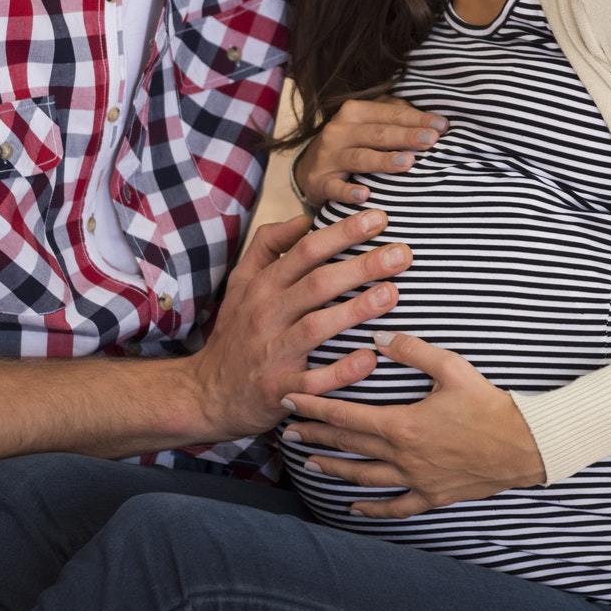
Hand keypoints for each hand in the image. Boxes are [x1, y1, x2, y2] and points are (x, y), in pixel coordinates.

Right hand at [189, 212, 408, 438]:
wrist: (208, 393)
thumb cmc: (237, 332)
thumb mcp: (241, 282)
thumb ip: (268, 245)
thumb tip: (304, 219)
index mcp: (263, 286)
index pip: (306, 251)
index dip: (342, 232)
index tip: (379, 218)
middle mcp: (267, 314)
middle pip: (317, 283)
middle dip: (361, 266)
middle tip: (402, 253)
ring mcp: (272, 353)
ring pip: (316, 327)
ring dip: (355, 310)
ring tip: (392, 294)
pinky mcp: (279, 390)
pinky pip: (312, 382)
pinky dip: (340, 372)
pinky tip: (369, 359)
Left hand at [280, 331, 546, 518]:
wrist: (524, 445)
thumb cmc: (489, 404)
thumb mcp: (451, 368)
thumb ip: (411, 351)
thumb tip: (377, 337)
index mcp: (401, 424)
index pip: (345, 415)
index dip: (314, 407)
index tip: (289, 400)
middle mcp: (402, 456)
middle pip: (347, 445)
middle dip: (315, 436)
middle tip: (288, 431)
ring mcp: (415, 480)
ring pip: (363, 477)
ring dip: (334, 468)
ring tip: (310, 462)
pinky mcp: (431, 496)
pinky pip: (395, 506)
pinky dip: (372, 508)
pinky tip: (354, 507)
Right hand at [290, 97, 449, 208]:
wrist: (310, 167)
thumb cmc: (351, 143)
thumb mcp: (368, 123)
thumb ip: (395, 115)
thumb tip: (434, 121)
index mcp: (355, 111)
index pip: (392, 114)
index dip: (418, 119)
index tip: (443, 127)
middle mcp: (339, 131)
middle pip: (378, 134)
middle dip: (406, 136)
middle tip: (431, 141)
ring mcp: (327, 157)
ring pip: (359, 158)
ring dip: (383, 161)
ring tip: (408, 163)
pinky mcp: (318, 182)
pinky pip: (335, 187)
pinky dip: (348, 191)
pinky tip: (365, 195)